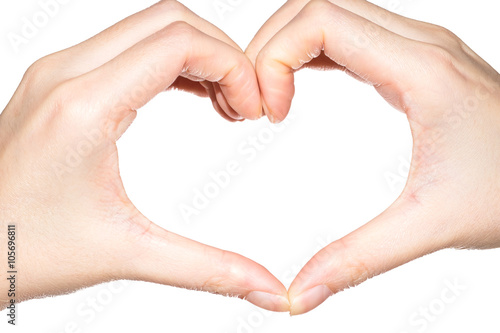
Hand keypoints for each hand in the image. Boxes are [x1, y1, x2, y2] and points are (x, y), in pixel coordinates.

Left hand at [0, 0, 288, 311]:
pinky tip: (194, 95)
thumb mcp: (127, 254)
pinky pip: (129, 47)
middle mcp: (67, 74)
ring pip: (150, 28)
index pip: (179, 43)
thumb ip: (208, 269)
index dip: (233, 67)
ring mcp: (59, 72)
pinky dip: (172, 63)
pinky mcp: (61, 81)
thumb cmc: (24, 248)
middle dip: (223, 55)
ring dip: (199, 56)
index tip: (254, 109)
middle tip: (246, 105)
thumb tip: (267, 287)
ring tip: (226, 104)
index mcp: (83, 107)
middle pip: (170, 21)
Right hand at [247, 0, 499, 314]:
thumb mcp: (432, 226)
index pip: (320, 20)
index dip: (273, 58)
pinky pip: (350, 31)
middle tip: (256, 103)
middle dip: (269, 47)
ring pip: (331, 10)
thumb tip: (300, 293)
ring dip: (288, 45)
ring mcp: (419, 45)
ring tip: (271, 96)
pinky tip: (298, 85)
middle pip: (315, 4)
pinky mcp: (415, 58)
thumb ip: (358, 259)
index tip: (266, 112)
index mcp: (421, 71)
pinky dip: (311, 51)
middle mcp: (419, 44)